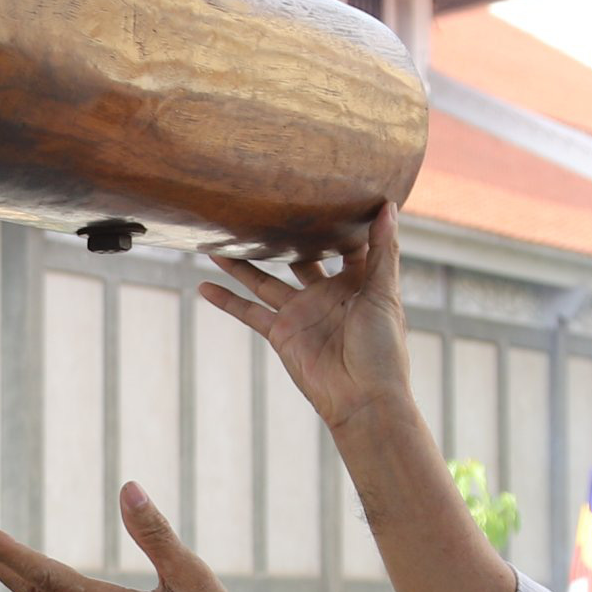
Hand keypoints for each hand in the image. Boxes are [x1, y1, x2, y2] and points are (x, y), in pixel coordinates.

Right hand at [200, 210, 409, 440]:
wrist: (363, 398)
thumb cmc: (383, 349)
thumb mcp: (385, 293)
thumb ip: (384, 251)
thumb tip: (387, 207)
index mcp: (357, 282)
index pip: (346, 245)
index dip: (338, 222)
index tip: (326, 193)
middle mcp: (326, 294)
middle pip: (300, 257)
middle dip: (285, 237)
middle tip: (264, 207)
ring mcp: (301, 312)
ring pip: (264, 279)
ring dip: (242, 263)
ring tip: (220, 239)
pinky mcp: (281, 333)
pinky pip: (249, 312)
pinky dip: (226, 301)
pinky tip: (204, 286)